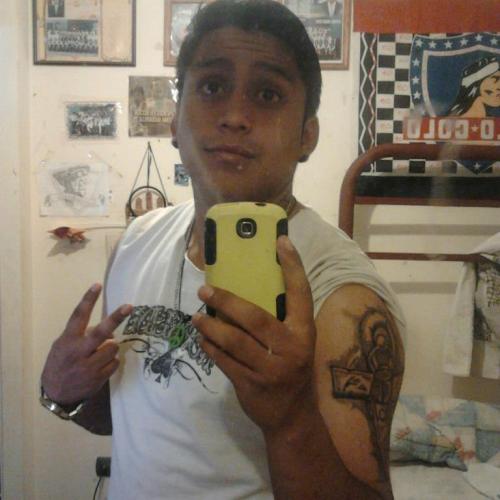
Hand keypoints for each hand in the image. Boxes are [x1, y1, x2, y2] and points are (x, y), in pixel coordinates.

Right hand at [41, 283, 131, 405]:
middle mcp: (78, 352)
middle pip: (101, 332)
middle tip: (129, 306)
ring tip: (100, 353)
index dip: (88, 300)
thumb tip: (106, 330)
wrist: (56, 394)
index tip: (97, 285)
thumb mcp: (62, 345)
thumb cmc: (60, 363)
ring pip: (113, 347)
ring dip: (111, 347)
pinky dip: (111, 361)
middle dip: (116, 318)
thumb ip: (80, 335)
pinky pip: (115, 362)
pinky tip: (101, 365)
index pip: (78, 316)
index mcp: (68, 340)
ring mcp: (88, 366)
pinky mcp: (98, 378)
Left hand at [192, 236, 316, 434]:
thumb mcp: (296, 341)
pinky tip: (201, 339)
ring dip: (211, 327)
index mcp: (304, 332)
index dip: (293, 266)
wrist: (293, 416)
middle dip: (227, 301)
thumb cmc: (293, 368)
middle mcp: (291, 348)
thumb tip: (247, 286)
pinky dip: (210, 348)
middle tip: (205, 290)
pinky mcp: (251, 385)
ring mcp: (270, 369)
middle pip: (255, 318)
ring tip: (196, 316)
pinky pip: (224, 361)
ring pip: (234, 341)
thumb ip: (280, 318)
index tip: (281, 241)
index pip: (301, 292)